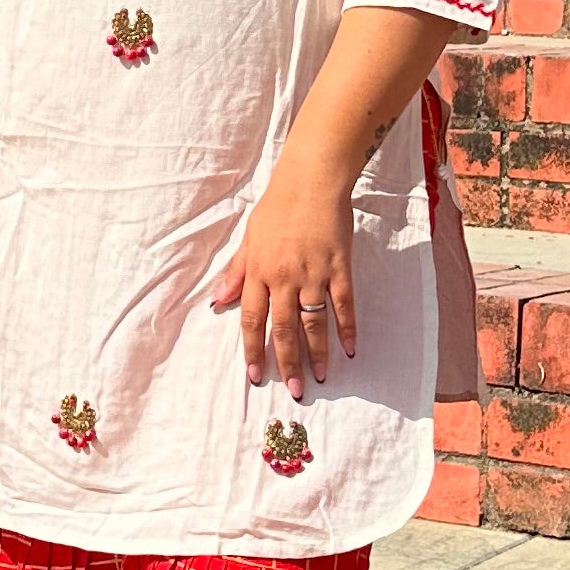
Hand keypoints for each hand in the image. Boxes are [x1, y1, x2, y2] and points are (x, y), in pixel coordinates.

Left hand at [209, 153, 358, 390]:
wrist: (311, 180)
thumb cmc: (277, 207)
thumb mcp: (249, 237)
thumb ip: (237, 272)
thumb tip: (219, 301)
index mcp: (260, 271)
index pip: (253, 320)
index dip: (253, 350)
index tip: (255, 376)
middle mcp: (285, 277)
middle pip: (283, 329)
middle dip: (286, 362)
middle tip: (292, 390)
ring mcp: (314, 274)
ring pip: (314, 323)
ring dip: (316, 353)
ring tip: (318, 378)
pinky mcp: (339, 267)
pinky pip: (343, 304)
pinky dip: (347, 327)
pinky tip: (350, 349)